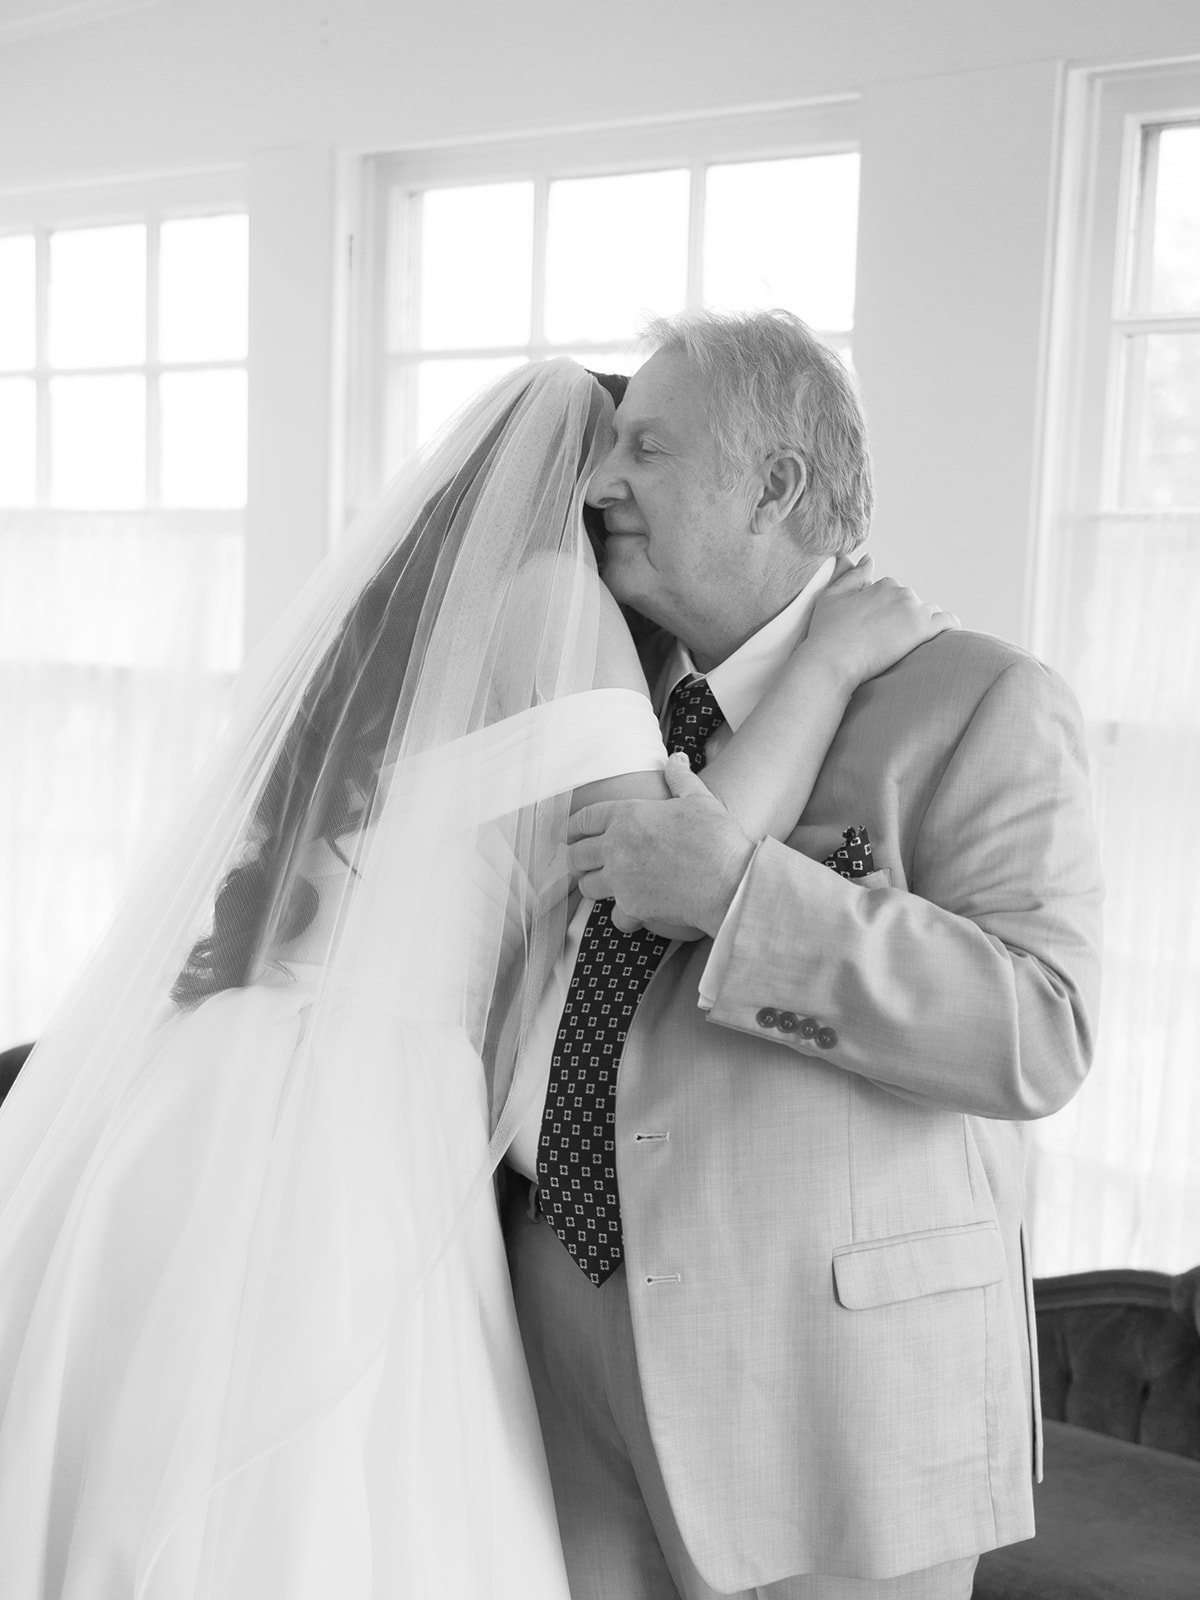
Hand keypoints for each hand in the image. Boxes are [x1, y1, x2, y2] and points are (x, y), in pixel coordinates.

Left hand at [567, 754, 754, 938]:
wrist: (728, 881)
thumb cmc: (715, 837)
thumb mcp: (699, 799)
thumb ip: (681, 778)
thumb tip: (677, 759)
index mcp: (627, 815)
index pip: (584, 819)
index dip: (573, 826)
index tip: (569, 832)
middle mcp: (616, 847)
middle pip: (576, 856)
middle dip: (577, 858)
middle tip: (582, 861)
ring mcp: (621, 880)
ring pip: (587, 887)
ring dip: (593, 885)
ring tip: (603, 884)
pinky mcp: (632, 907)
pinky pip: (613, 916)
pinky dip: (620, 916)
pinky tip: (630, 912)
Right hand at [804, 553, 958, 687]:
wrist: (832, 660)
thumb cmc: (827, 632)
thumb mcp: (832, 596)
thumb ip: (853, 575)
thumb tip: (869, 558)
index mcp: (884, 584)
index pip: (895, 594)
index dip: (885, 611)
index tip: (875, 627)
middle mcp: (902, 592)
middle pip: (911, 603)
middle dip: (902, 618)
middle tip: (885, 640)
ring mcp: (914, 610)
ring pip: (929, 613)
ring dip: (920, 624)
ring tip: (904, 644)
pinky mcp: (924, 629)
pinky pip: (948, 622)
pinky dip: (947, 627)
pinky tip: (939, 638)